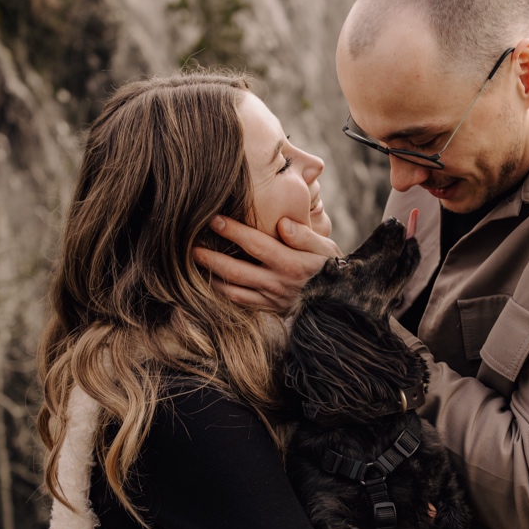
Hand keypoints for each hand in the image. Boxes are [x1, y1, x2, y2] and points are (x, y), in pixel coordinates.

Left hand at [193, 215, 343, 314]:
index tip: (213, 219)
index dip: (233, 231)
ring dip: (211, 278)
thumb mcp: (326, 248)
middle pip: (236, 270)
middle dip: (210, 258)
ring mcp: (272, 299)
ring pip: (234, 290)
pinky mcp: (269, 309)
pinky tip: (210, 282)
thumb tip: (282, 223)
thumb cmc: (331, 267)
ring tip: (193, 265)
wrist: (339, 301)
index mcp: (292, 264)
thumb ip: (304, 236)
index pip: (256, 245)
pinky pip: (240, 303)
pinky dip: (223, 293)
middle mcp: (279, 283)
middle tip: (189, 247)